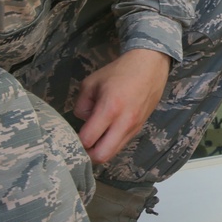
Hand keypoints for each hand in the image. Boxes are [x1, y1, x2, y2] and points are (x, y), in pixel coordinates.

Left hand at [73, 48, 171, 163]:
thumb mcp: (91, 83)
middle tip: (82, 143)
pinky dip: (112, 142)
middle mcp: (124, 122)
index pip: (88, 139)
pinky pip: (122, 143)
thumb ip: (81, 105)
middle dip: (88, 154)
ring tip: (95, 135)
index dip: (77, 141)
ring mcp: (134, 127)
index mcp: (109, 108)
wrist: (150, 66)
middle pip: (102, 155)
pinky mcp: (140, 127)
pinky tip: (108, 129)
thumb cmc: (119, 71)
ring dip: (101, 148)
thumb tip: (85, 120)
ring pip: (113, 153)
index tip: (72, 135)